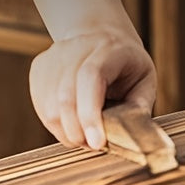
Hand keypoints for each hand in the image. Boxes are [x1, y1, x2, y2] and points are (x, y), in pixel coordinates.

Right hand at [29, 29, 156, 149]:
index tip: (97, 144)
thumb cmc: (127, 68)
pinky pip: (41, 106)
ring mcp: (54, 55)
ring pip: (49, 105)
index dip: (90, 114)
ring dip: (66, 132)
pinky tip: (71, 127)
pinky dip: (55, 126)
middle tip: (92, 147)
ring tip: (84, 138)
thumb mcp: (144, 83)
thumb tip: (127, 137)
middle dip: (77, 131)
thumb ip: (138, 109)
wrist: (101, 37)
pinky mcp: (40, 68)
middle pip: (65, 95)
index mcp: (109, 48)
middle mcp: (77, 46)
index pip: (90, 77)